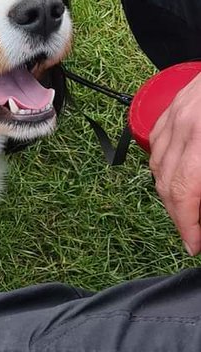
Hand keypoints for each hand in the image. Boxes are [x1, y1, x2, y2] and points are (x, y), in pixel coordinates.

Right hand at [149, 73, 200, 254]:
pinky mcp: (172, 106)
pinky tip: (177, 177)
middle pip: (167, 183)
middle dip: (180, 216)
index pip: (185, 192)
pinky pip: (156, 145)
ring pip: (157, 166)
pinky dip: (162, 167)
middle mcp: (184, 126)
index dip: (188, 226)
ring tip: (188, 210)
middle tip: (194, 233)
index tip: (195, 245)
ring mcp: (175, 114)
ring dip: (170, 194)